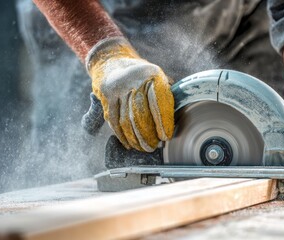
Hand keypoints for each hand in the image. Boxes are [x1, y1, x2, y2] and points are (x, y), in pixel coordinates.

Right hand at [83, 37, 173, 151]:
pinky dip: (121, 135)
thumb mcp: (157, 76)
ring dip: (134, 138)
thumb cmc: (142, 74)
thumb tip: (177, 119)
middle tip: (154, 147)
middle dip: (147, 134)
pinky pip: (113, 120)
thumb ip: (166, 93)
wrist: (112, 60)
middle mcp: (133, 79)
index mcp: (151, 73)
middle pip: (140, 113)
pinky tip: (128, 144)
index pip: (158, 101)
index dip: (162, 121)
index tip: (166, 137)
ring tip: (143, 148)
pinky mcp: (106, 96)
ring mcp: (117, 88)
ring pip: (125, 120)